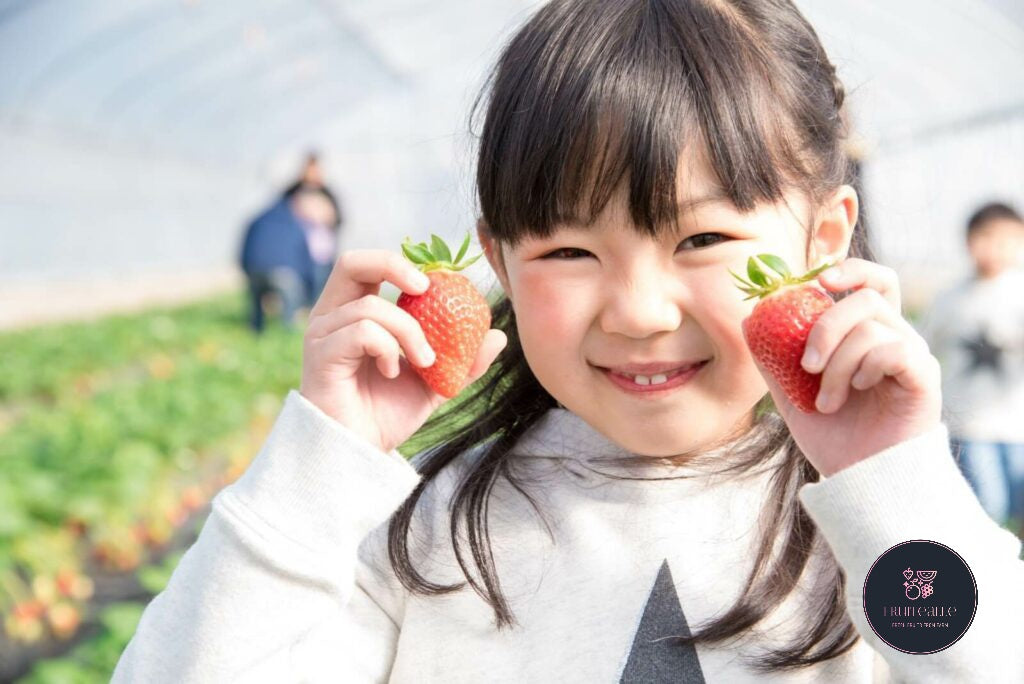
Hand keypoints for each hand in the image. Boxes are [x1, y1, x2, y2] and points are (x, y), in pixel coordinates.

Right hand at [300, 249, 506, 452]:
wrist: (361, 453)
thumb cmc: (386, 416)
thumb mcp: (434, 384)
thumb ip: (462, 360)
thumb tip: (498, 335)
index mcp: (352, 313)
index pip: (371, 266)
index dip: (405, 265)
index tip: (441, 285)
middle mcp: (331, 317)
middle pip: (353, 262)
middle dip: (394, 266)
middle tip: (427, 288)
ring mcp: (321, 335)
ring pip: (371, 307)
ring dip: (409, 332)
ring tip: (423, 362)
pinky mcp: (319, 354)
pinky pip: (361, 331)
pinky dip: (387, 347)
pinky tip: (391, 372)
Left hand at [756, 258, 941, 476]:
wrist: (858, 480)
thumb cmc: (832, 438)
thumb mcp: (790, 394)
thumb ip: (773, 358)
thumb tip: (750, 319)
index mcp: (868, 335)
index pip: (873, 282)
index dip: (851, 270)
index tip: (819, 281)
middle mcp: (895, 337)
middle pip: (867, 297)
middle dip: (826, 326)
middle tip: (806, 366)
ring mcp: (912, 355)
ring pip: (871, 327)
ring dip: (837, 365)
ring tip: (826, 402)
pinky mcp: (924, 376)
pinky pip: (894, 349)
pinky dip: (865, 367)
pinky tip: (857, 392)